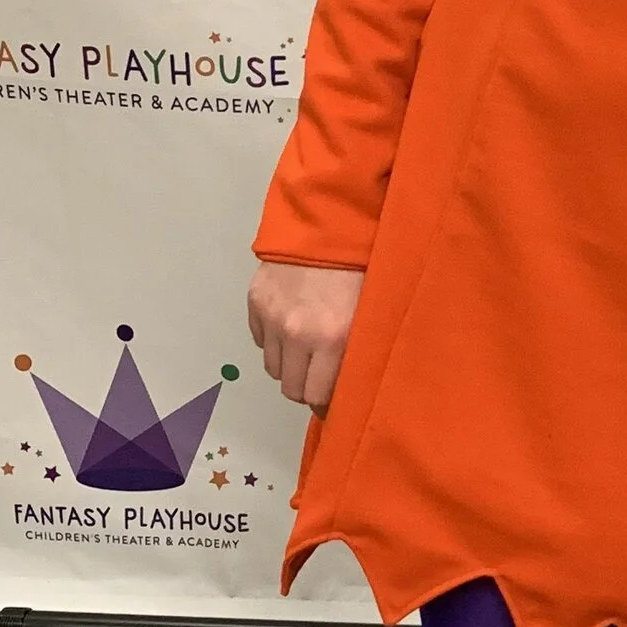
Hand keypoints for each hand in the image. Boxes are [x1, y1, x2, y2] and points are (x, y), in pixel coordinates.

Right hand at [247, 262, 364, 414]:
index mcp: (332, 340)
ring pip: (272, 367)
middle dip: (306, 387)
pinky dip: (273, 340)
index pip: (317, 396)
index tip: (332, 399)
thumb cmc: (362, 269)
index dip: (325, 402)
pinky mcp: (255, 302)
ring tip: (305, 348)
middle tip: (318, 375)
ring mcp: (272, 318)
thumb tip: (346, 388)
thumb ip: (355, 353)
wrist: (330, 224)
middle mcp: (297, 334)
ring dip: (288, 364)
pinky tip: (290, 325)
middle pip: (291, 388)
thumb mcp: (371, 315)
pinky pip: (260, 340)